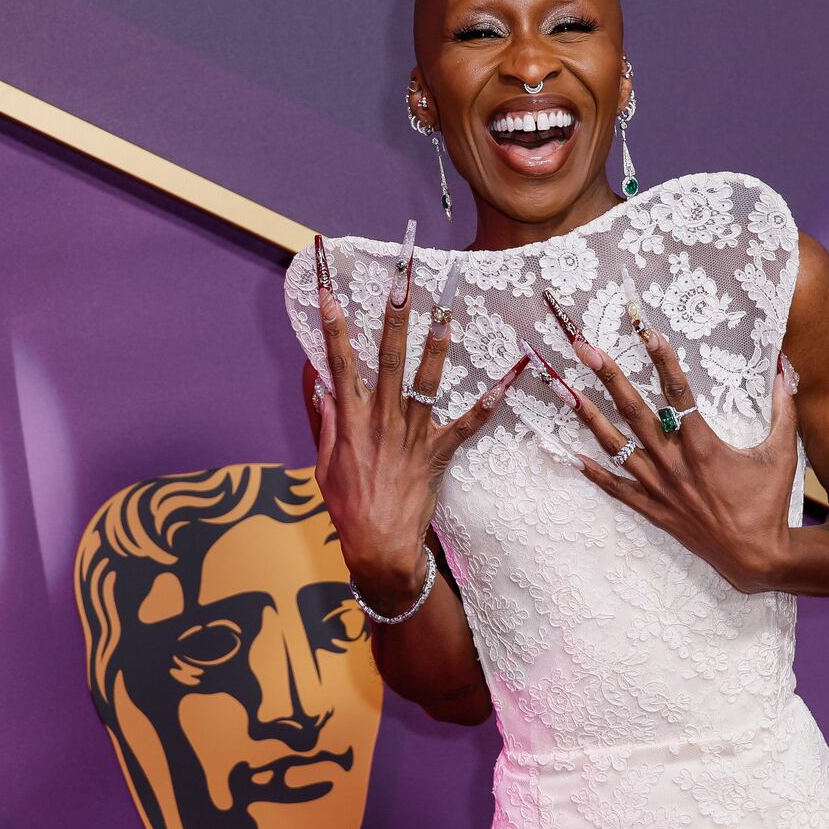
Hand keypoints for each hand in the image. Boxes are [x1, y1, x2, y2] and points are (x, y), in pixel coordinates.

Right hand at [311, 234, 525, 614]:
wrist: (379, 546)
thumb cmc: (348, 507)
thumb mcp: (324, 465)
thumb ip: (325, 422)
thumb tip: (322, 386)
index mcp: (350, 420)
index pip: (339, 364)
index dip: (333, 328)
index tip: (328, 295)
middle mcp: (381, 419)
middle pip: (388, 358)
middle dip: (394, 317)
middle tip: (401, 283)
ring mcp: (412, 434)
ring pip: (426, 380)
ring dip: (437, 344)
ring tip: (447, 313)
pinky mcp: (438, 452)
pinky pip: (467, 425)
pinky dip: (487, 404)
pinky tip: (507, 382)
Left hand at [559, 324, 800, 594]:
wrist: (758, 557)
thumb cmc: (769, 502)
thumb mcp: (782, 453)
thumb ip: (783, 409)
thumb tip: (785, 368)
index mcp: (703, 446)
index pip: (677, 392)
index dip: (662, 359)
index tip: (646, 332)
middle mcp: (674, 463)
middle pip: (634, 411)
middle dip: (609, 376)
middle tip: (586, 348)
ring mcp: (659, 488)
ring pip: (616, 446)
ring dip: (590, 417)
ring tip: (566, 391)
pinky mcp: (653, 510)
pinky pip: (616, 489)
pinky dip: (594, 473)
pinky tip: (571, 456)